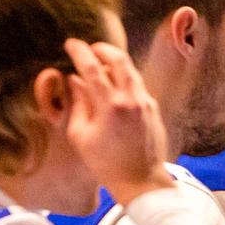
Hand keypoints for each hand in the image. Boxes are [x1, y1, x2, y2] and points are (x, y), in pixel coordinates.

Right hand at [61, 39, 170, 202]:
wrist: (142, 181)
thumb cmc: (106, 164)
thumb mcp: (81, 136)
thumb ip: (77, 104)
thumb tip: (74, 81)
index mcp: (110, 106)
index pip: (92, 68)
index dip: (80, 51)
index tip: (71, 43)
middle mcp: (131, 99)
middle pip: (119, 59)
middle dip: (103, 49)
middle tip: (90, 48)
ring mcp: (146, 103)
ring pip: (131, 71)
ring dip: (116, 63)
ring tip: (101, 65)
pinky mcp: (154, 109)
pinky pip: (138, 85)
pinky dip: (125, 79)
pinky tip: (115, 85)